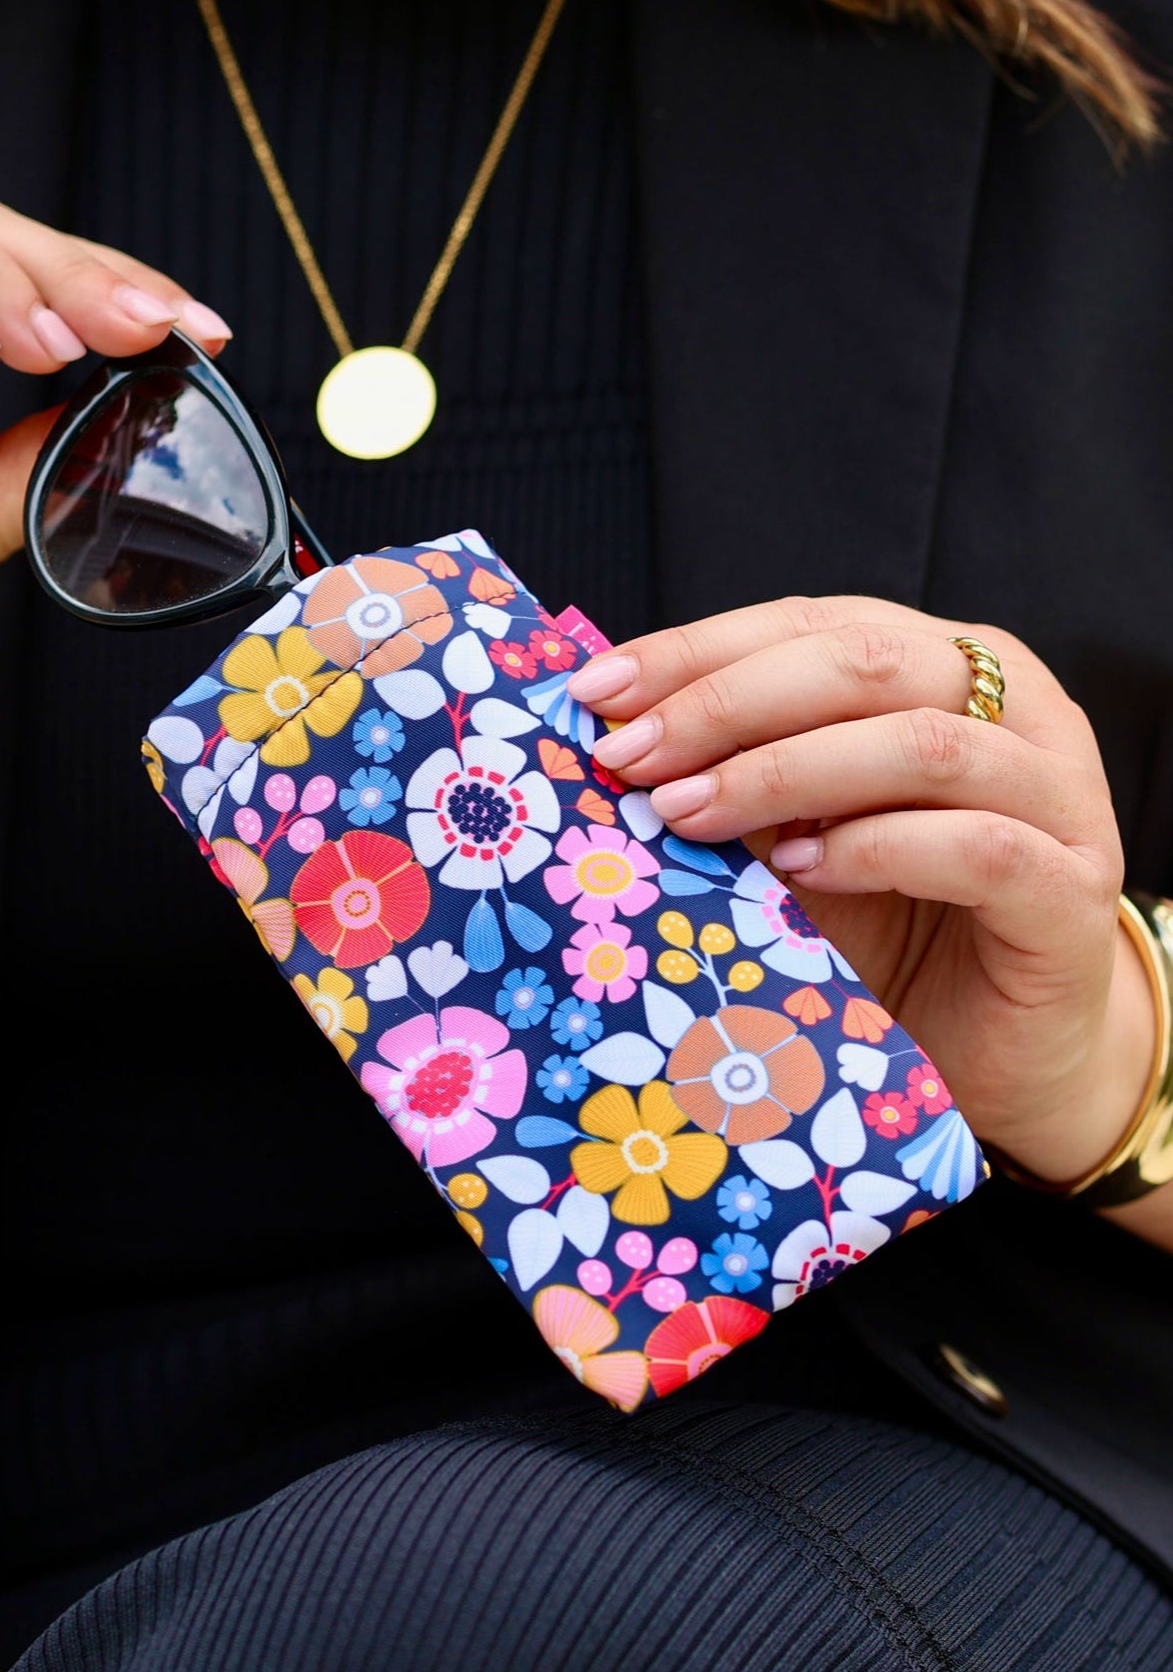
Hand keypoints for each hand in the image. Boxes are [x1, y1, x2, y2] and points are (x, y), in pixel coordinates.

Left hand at [568, 595, 1157, 1206]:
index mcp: (947, 664)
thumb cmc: (888, 926)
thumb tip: (607, 733)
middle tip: (630, 758)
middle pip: (868, 663)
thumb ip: (733, 773)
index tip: (597, 693)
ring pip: (924, 745)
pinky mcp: (1074, 896)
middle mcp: (1019, 709)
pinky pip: (978, 848)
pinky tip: (798, 871)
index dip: (699, 650)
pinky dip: (877, 849)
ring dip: (786, 773)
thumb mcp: (793, 834)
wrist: (1000, 1047)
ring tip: (687, 815)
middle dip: (727, 705)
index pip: (814, 624)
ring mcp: (1059, 798)